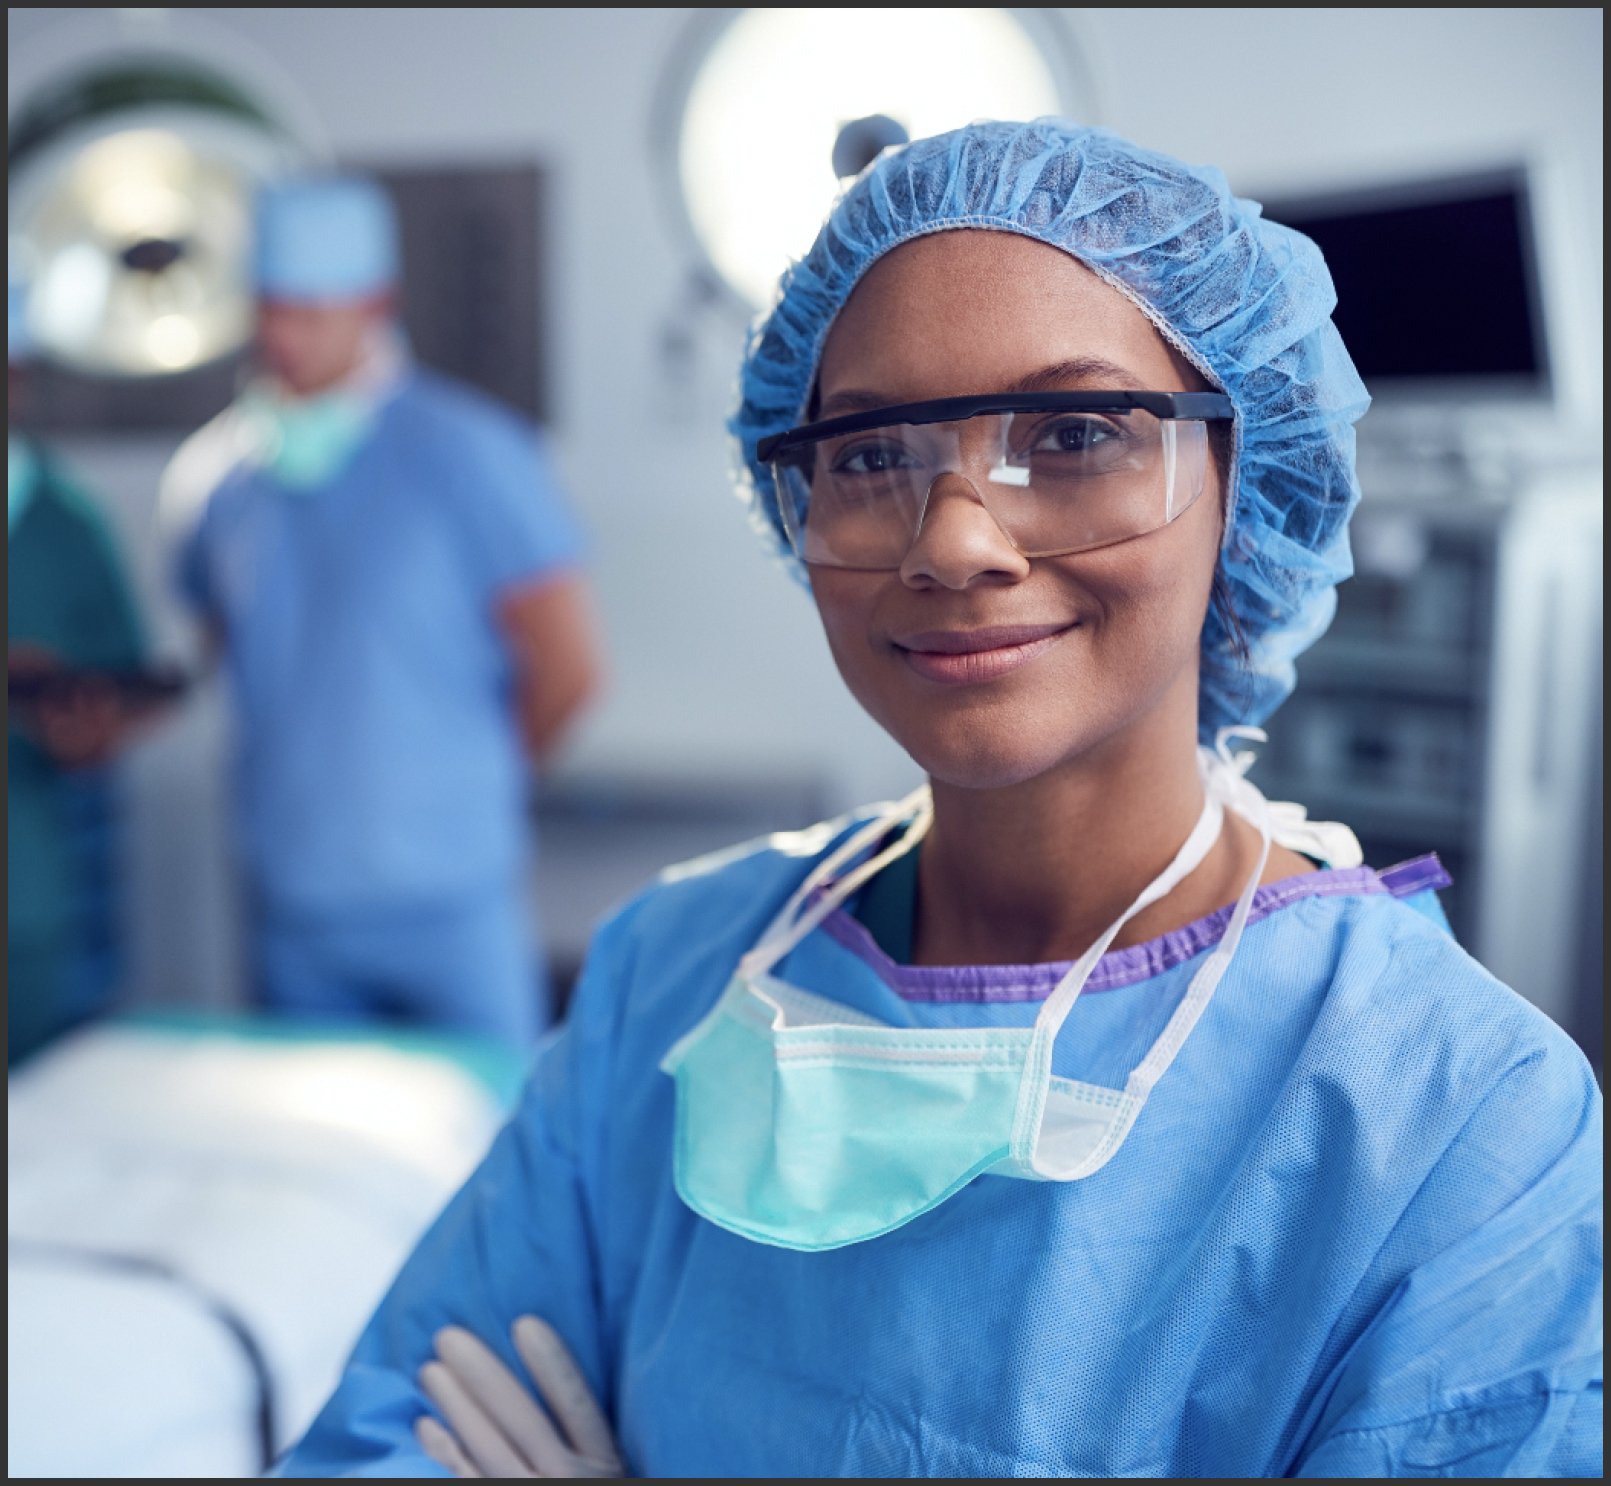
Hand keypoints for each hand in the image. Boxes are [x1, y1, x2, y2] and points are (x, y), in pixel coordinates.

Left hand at [415, 1316, 622, 1478]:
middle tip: (449, 1338)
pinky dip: (444, 1453)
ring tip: (429, 1371)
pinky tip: (426, 1425)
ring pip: (488, 1450)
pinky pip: (465, 1481)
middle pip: (523, 1423)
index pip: (578, 1408)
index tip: (525, 1324)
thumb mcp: (606, 1469)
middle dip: (483, 1376)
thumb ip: (582, 1435)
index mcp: (603, 1465)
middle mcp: (566, 1481)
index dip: (553, 1366)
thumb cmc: (584, 1485)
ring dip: (455, 1407)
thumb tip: (546, 1368)